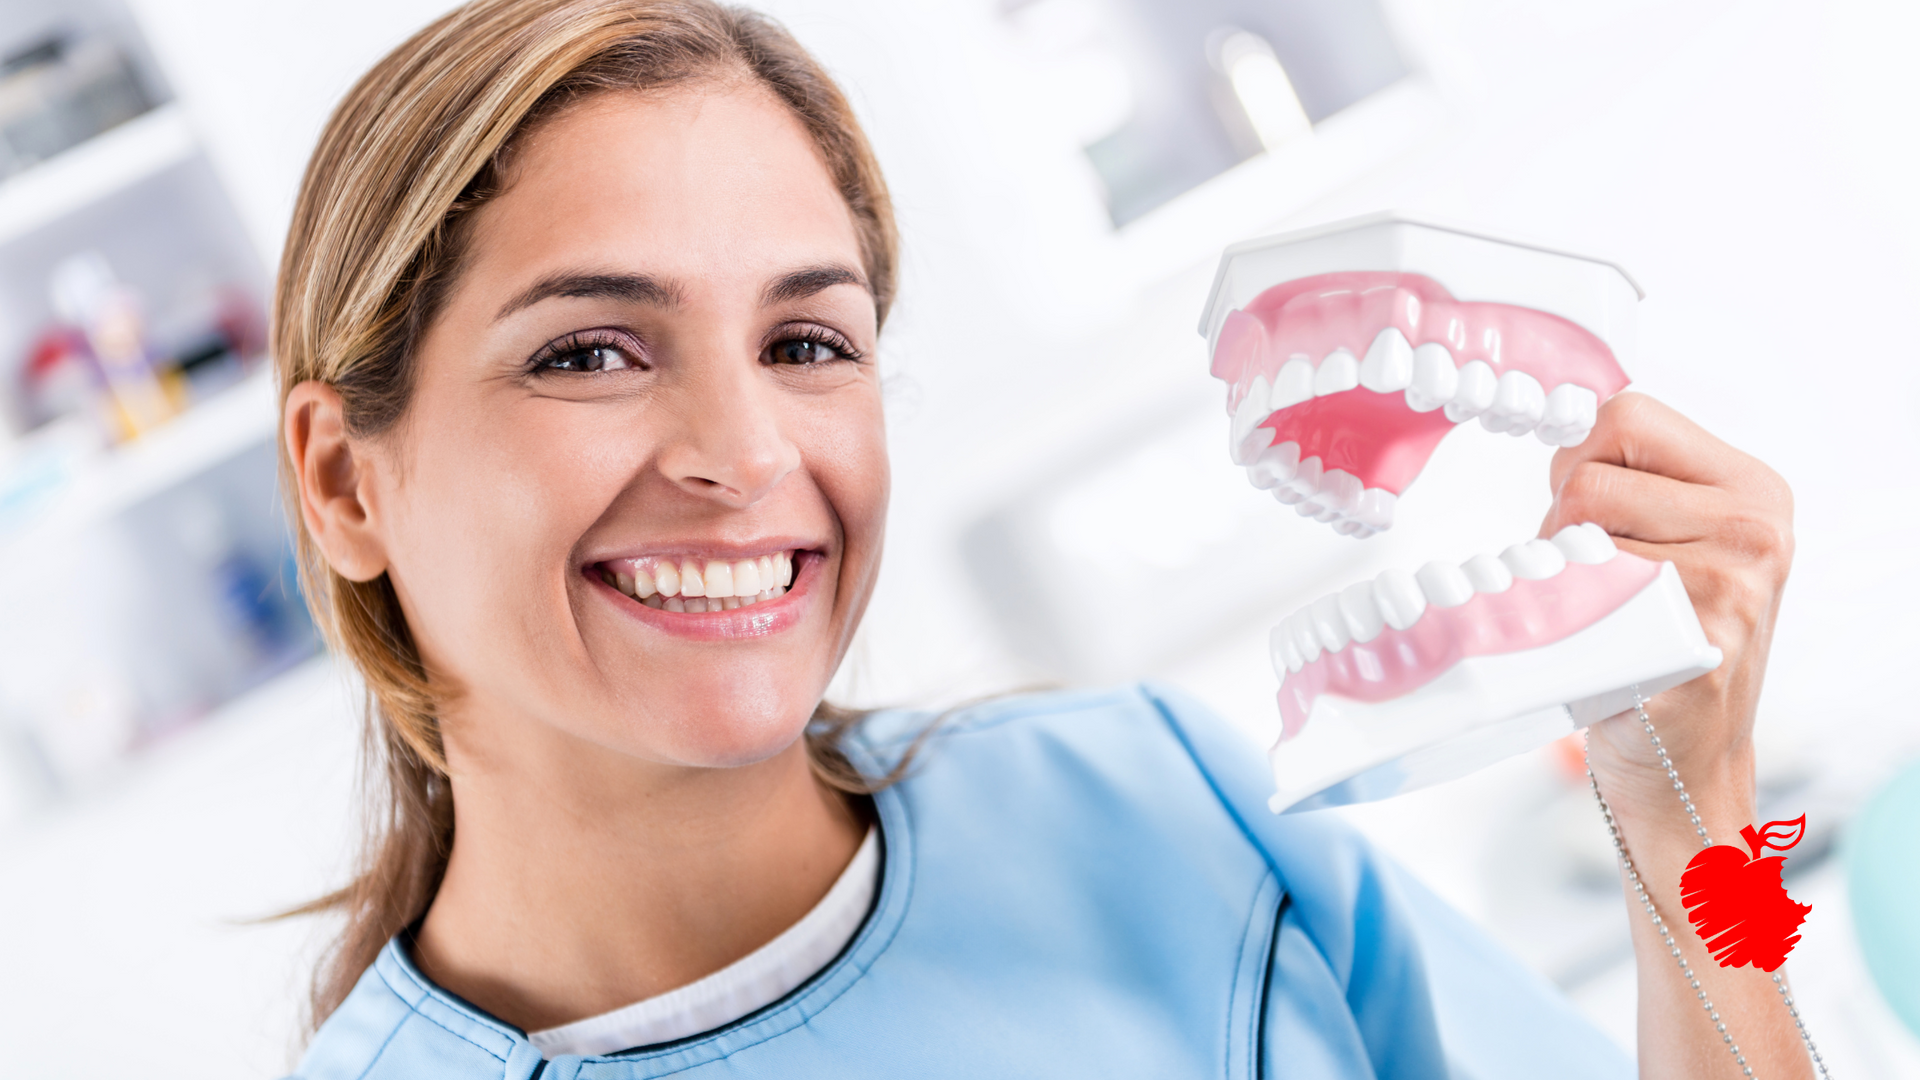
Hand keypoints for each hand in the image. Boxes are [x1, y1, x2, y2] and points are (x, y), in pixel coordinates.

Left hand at [1540, 392, 1805, 1079]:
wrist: (1685, 763)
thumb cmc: (1658, 644)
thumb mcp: (1674, 542)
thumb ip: (1631, 482)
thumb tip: (1556, 431)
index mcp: (1753, 489)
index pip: (1625, 413)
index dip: (1578, 458)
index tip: (1583, 509)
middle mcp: (1756, 529)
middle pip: (1585, 473)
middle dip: (1560, 521)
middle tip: (1591, 582)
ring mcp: (1730, 587)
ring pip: (1572, 530)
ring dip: (1558, 572)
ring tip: (1599, 618)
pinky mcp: (1692, 642)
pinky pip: (1579, 596)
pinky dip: (1563, 620)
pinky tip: (1598, 651)